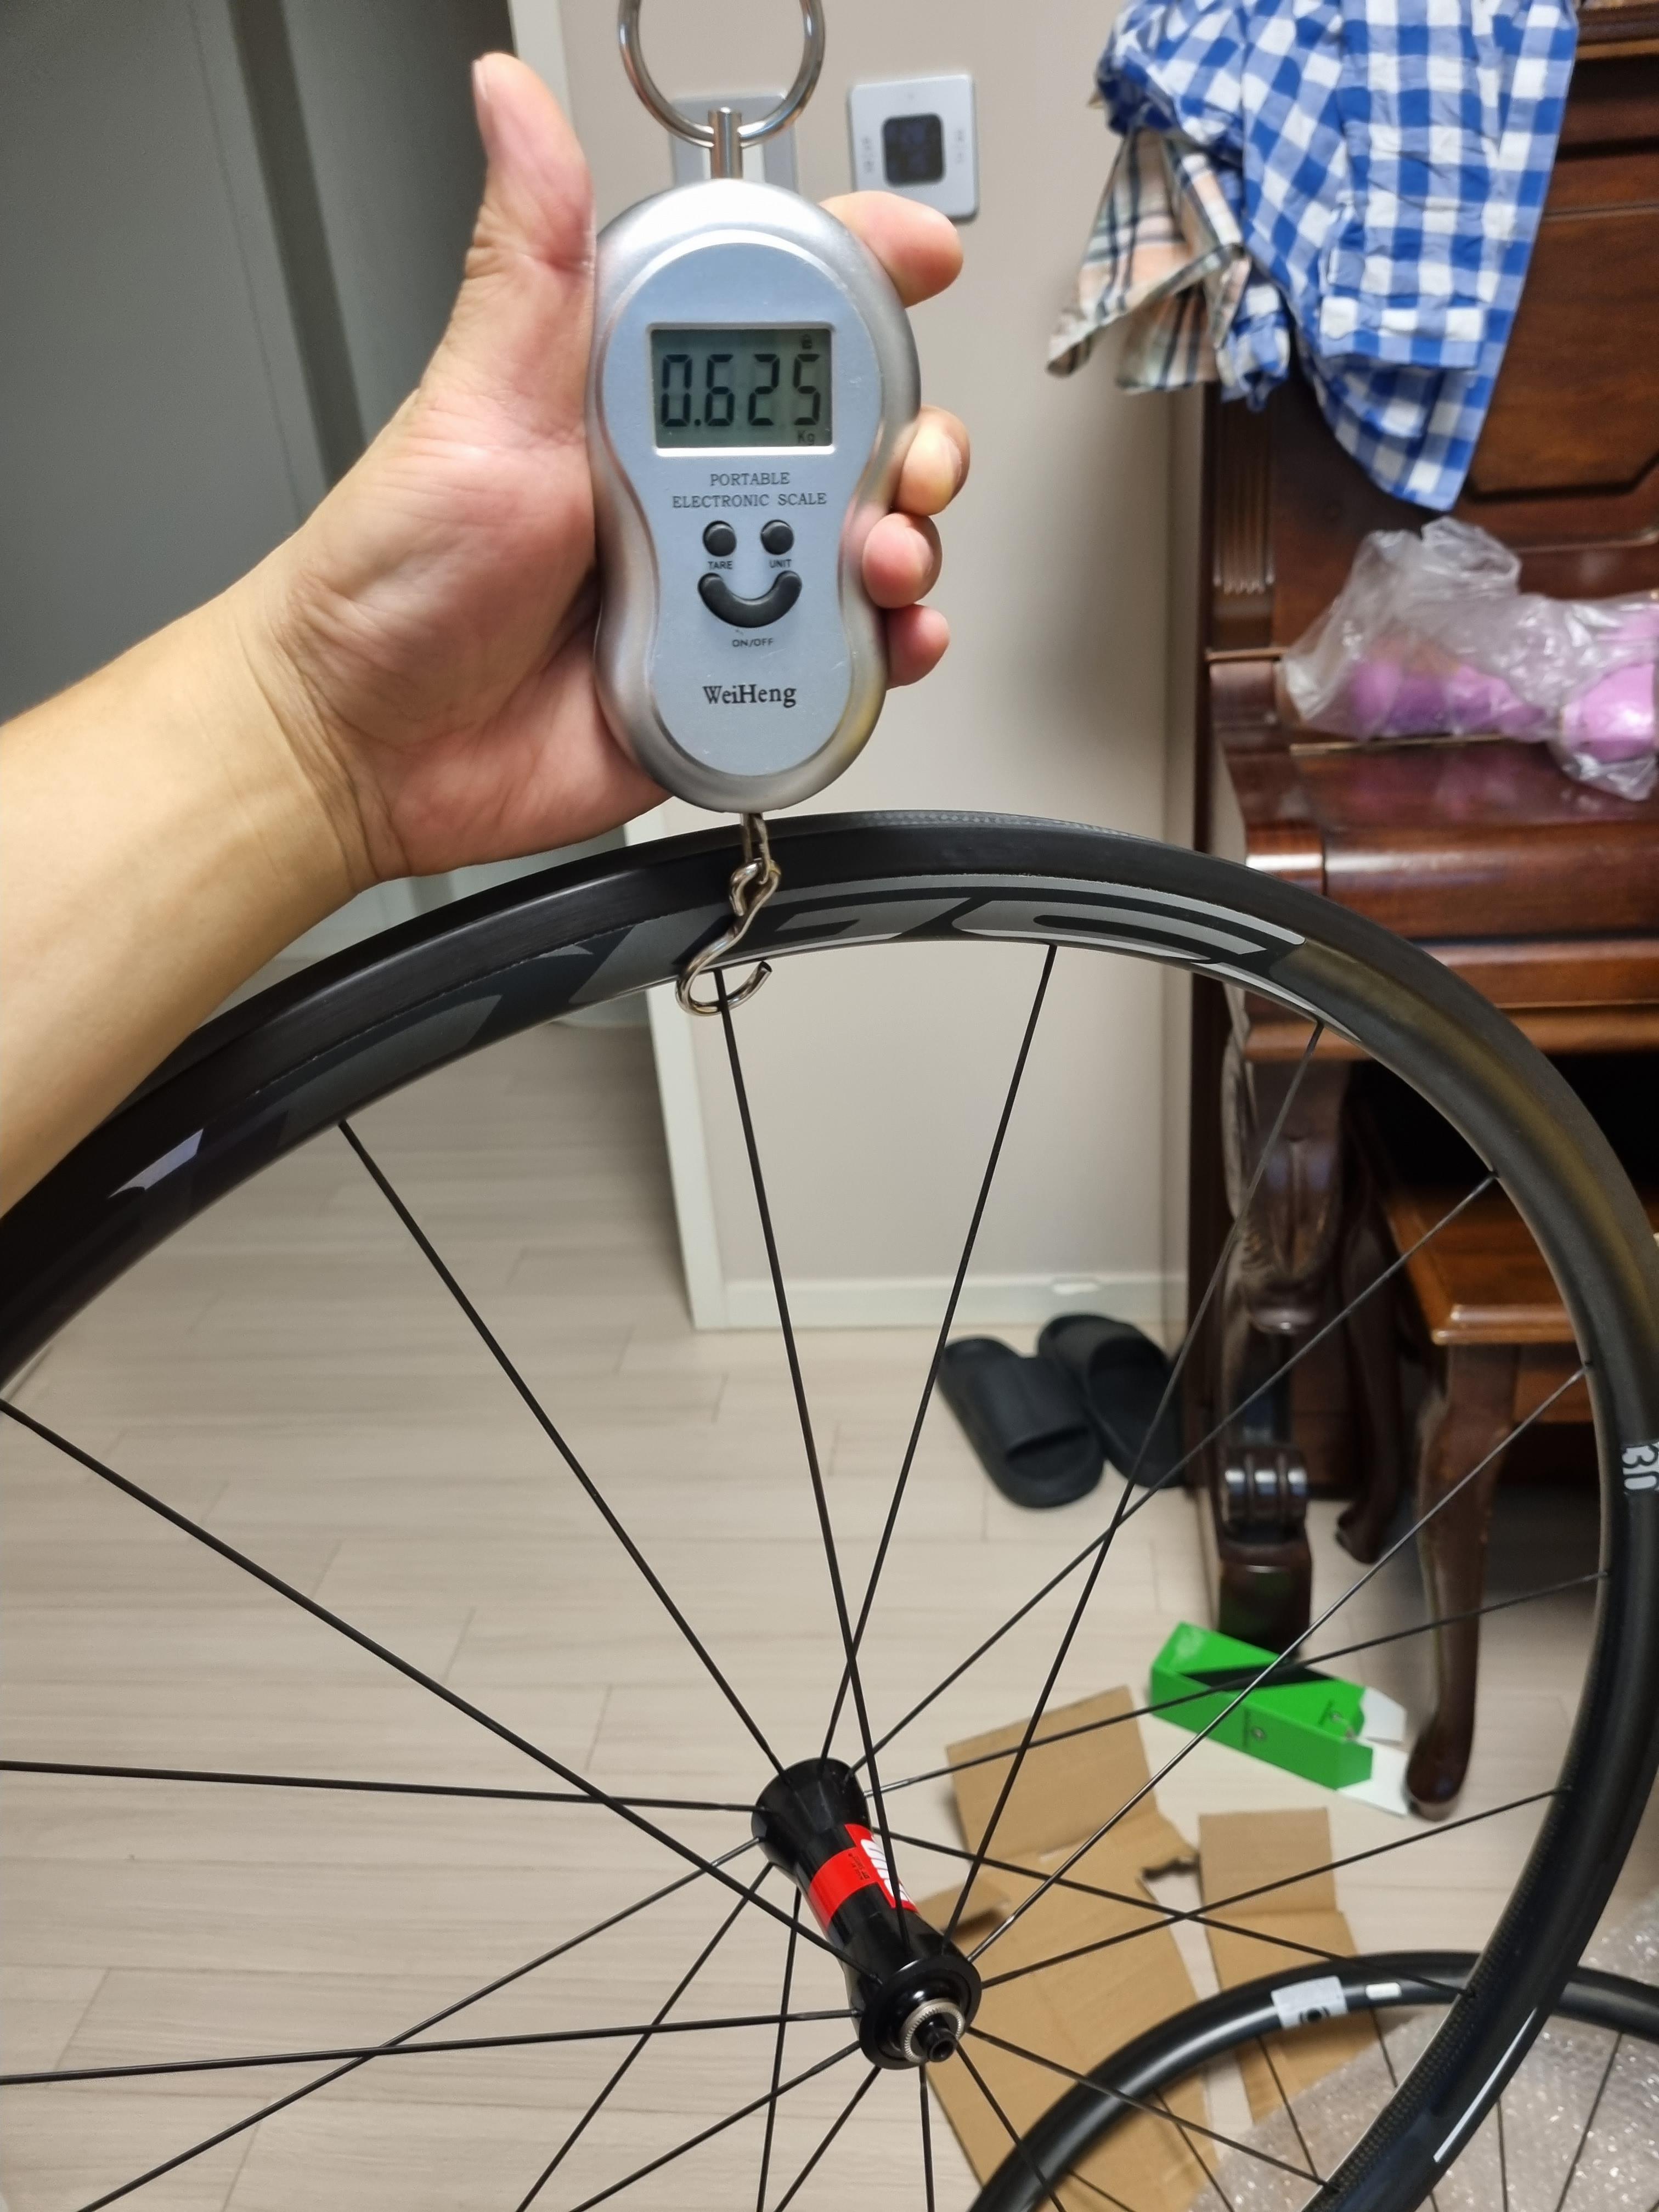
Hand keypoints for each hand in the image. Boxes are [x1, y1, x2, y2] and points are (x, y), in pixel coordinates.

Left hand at [244, 53, 969, 889]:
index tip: (918, 257)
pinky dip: (886, 655)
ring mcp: (721, 586)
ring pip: (865, 549)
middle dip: (914, 440)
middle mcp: (692, 487)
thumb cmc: (397, 582)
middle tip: (903, 467)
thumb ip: (527, 263)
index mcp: (638, 403)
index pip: (772, 312)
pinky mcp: (730, 681)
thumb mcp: (473, 402)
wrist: (375, 751)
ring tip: (883, 569)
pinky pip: (840, 664)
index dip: (860, 272)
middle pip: (856, 436)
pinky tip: (886, 646)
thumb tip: (511, 104)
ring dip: (907, 550)